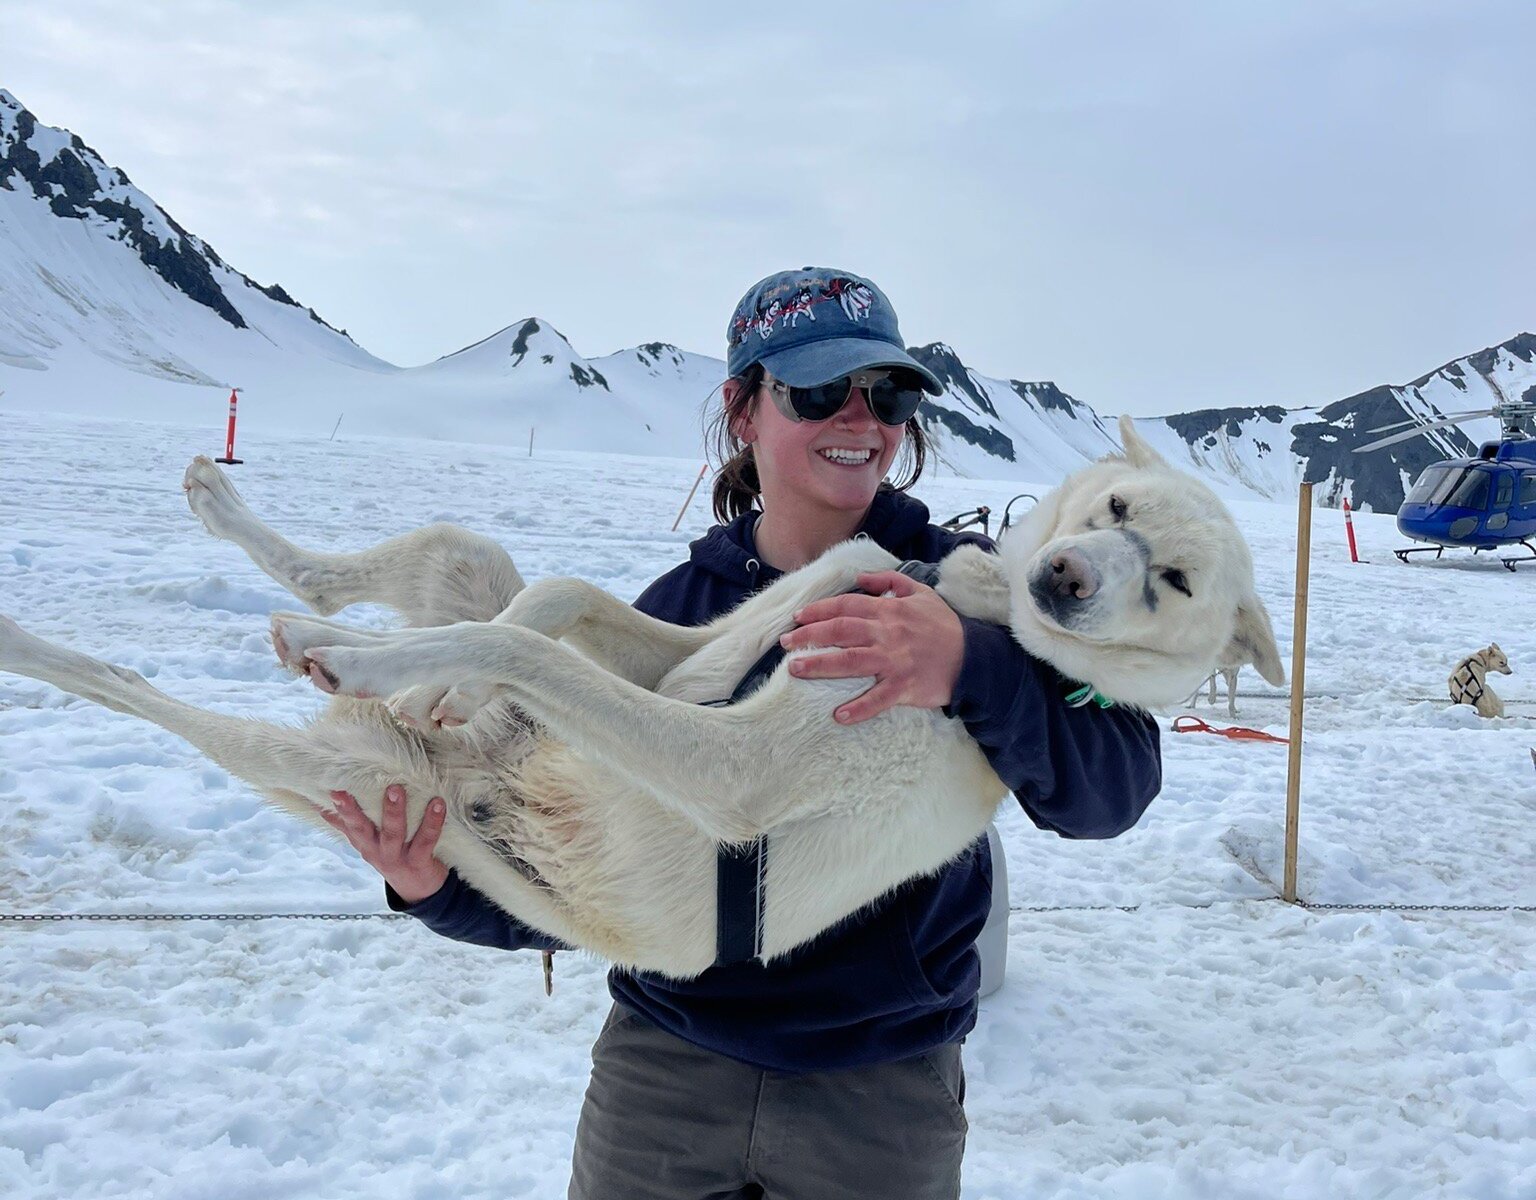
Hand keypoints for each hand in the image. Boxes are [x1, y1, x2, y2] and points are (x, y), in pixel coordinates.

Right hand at [323, 784, 448, 904]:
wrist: (419, 890)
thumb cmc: (394, 856)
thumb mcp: (368, 844)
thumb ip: (349, 826)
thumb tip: (322, 807)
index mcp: (364, 844)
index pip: (347, 825)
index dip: (338, 810)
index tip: (330, 790)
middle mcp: (376, 851)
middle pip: (361, 830)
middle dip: (352, 811)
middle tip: (344, 791)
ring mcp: (397, 857)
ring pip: (393, 834)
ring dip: (394, 811)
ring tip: (395, 789)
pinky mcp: (419, 862)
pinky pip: (426, 841)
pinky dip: (432, 822)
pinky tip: (438, 804)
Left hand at [779, 570, 964, 724]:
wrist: (973, 657)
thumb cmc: (943, 626)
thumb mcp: (921, 593)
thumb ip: (890, 582)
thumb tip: (862, 578)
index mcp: (889, 611)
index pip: (846, 605)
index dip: (819, 610)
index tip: (797, 617)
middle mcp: (887, 633)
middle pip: (840, 631)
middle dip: (808, 636)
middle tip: (784, 643)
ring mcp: (895, 661)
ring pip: (850, 661)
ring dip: (820, 665)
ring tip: (795, 669)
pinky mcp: (905, 686)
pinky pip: (878, 699)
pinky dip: (858, 708)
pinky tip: (839, 715)